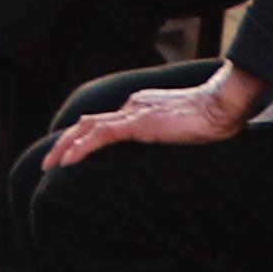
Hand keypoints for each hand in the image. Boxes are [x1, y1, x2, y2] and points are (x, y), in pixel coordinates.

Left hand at [44, 68, 264, 169]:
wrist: (222, 106)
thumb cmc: (212, 121)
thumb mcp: (182, 131)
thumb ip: (166, 137)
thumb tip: (163, 150)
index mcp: (140, 107)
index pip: (104, 123)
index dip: (83, 138)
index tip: (71, 155)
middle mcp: (131, 106)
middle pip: (88, 123)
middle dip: (65, 142)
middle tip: (50, 162)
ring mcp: (133, 113)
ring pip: (87, 127)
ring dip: (65, 146)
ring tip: (50, 165)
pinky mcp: (137, 123)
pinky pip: (100, 135)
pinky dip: (81, 148)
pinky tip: (69, 162)